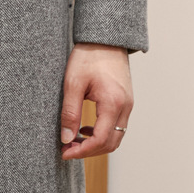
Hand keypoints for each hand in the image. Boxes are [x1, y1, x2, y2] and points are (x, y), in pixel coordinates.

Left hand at [59, 42, 132, 160]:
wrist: (105, 39)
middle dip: (89, 151)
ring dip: (96, 144)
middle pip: (111, 143)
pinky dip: (102, 133)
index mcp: (113, 102)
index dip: (82, 151)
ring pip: (116, 137)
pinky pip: (117, 126)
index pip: (100, 140)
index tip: (65, 152)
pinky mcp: (126, 102)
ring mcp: (128, 105)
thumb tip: (66, 138)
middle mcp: (125, 107)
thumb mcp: (73, 83)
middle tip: (67, 149)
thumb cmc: (89, 56)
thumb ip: (70, 112)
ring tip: (74, 140)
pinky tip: (85, 129)